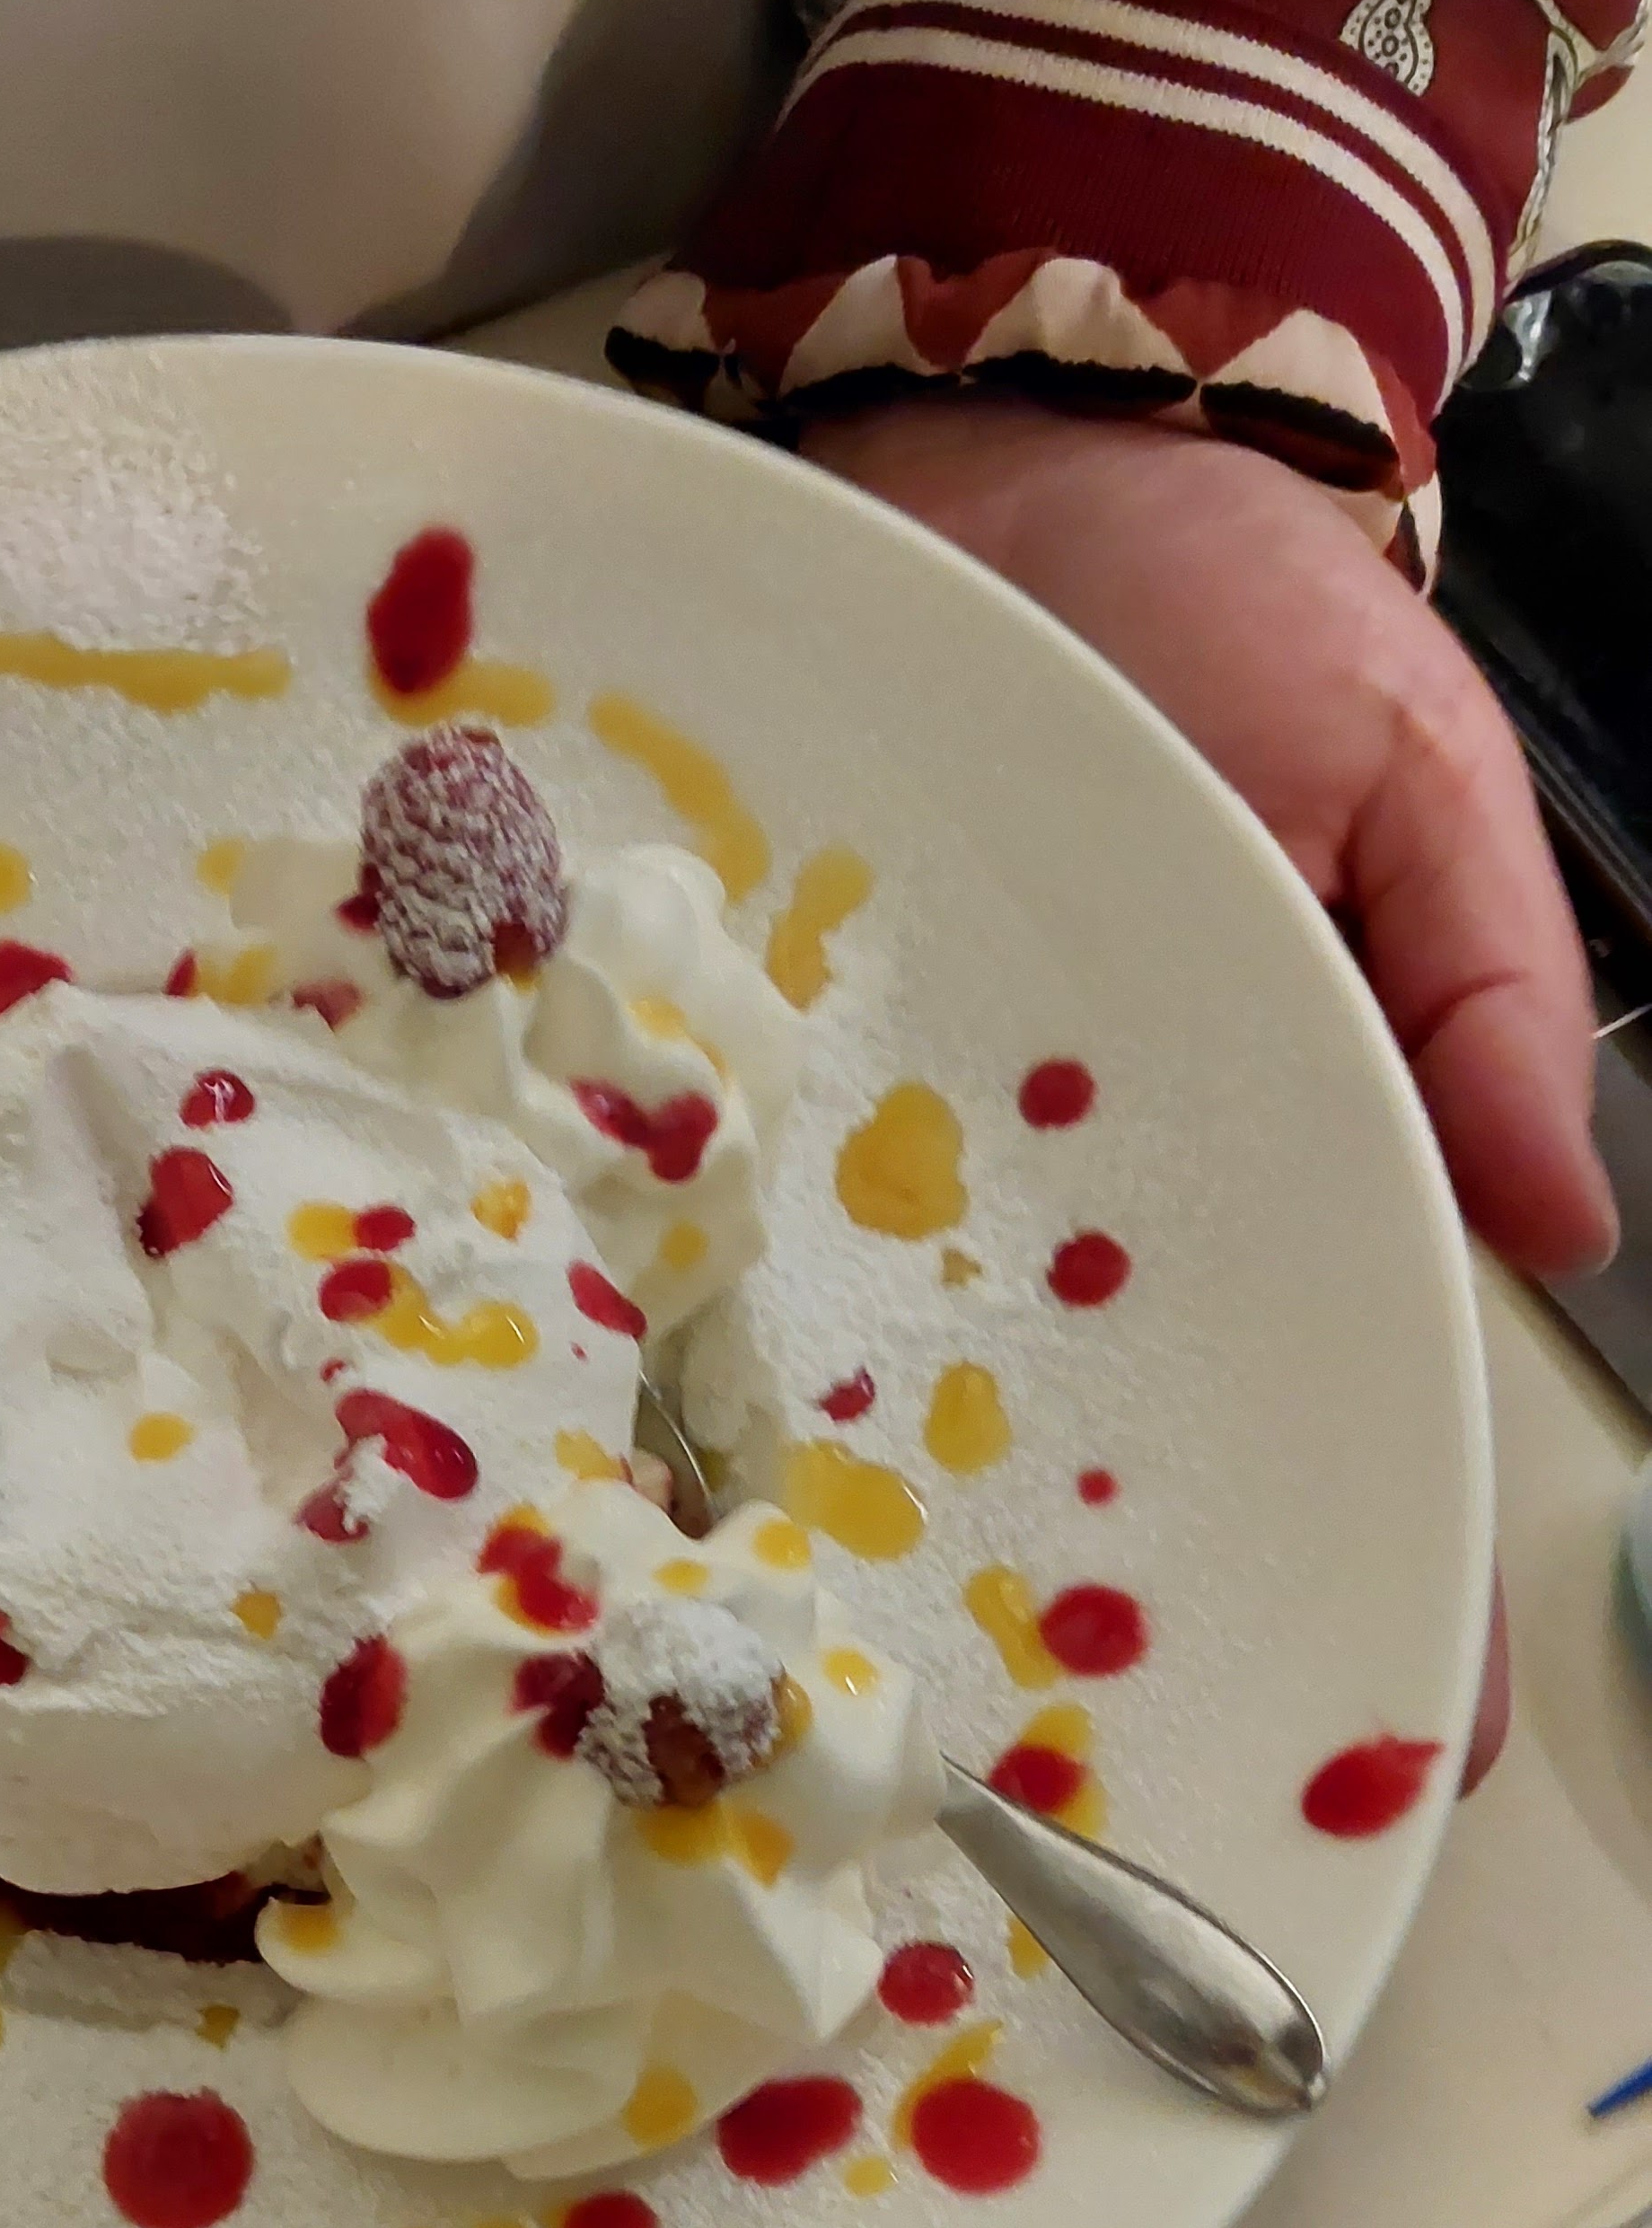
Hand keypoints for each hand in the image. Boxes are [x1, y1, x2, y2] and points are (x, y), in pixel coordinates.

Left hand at [808, 394, 1596, 1782]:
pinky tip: (666, 1466)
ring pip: (900, 1363)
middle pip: (1096, 1428)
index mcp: (1266, 1132)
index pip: (1338, 1382)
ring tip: (855, 1709)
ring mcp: (904, 1133)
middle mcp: (1068, 1176)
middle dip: (1100, 1611)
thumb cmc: (1230, 594)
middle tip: (1081, 1797)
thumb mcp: (1412, 765)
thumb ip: (1484, 976)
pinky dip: (704, 1323)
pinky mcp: (765, 1061)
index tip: (1392, 1728)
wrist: (1005, 430)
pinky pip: (736, 1212)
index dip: (1376, 1559)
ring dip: (875, 1525)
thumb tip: (1569, 1221)